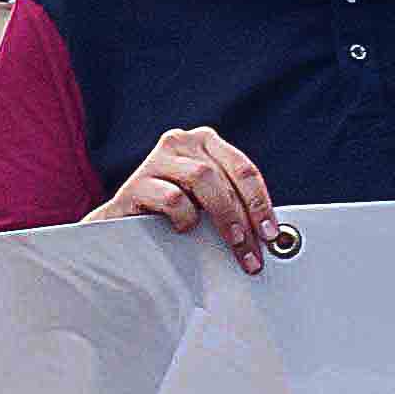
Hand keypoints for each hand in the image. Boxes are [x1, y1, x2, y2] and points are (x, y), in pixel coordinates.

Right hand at [102, 125, 276, 269]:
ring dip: (223, 217)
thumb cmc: (174, 216)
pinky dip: (185, 217)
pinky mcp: (136, 183)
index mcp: (205, 142)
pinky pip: (173, 198)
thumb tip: (272, 231)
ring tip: (231, 243)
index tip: (271, 234)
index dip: (261, 203)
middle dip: (245, 218)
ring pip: (202, 179)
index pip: (244, 169)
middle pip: (225, 177)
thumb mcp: (209, 203)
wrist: (123, 231)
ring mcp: (156, 159)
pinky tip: (183, 229)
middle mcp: (181, 142)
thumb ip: (235, 203)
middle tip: (252, 251)